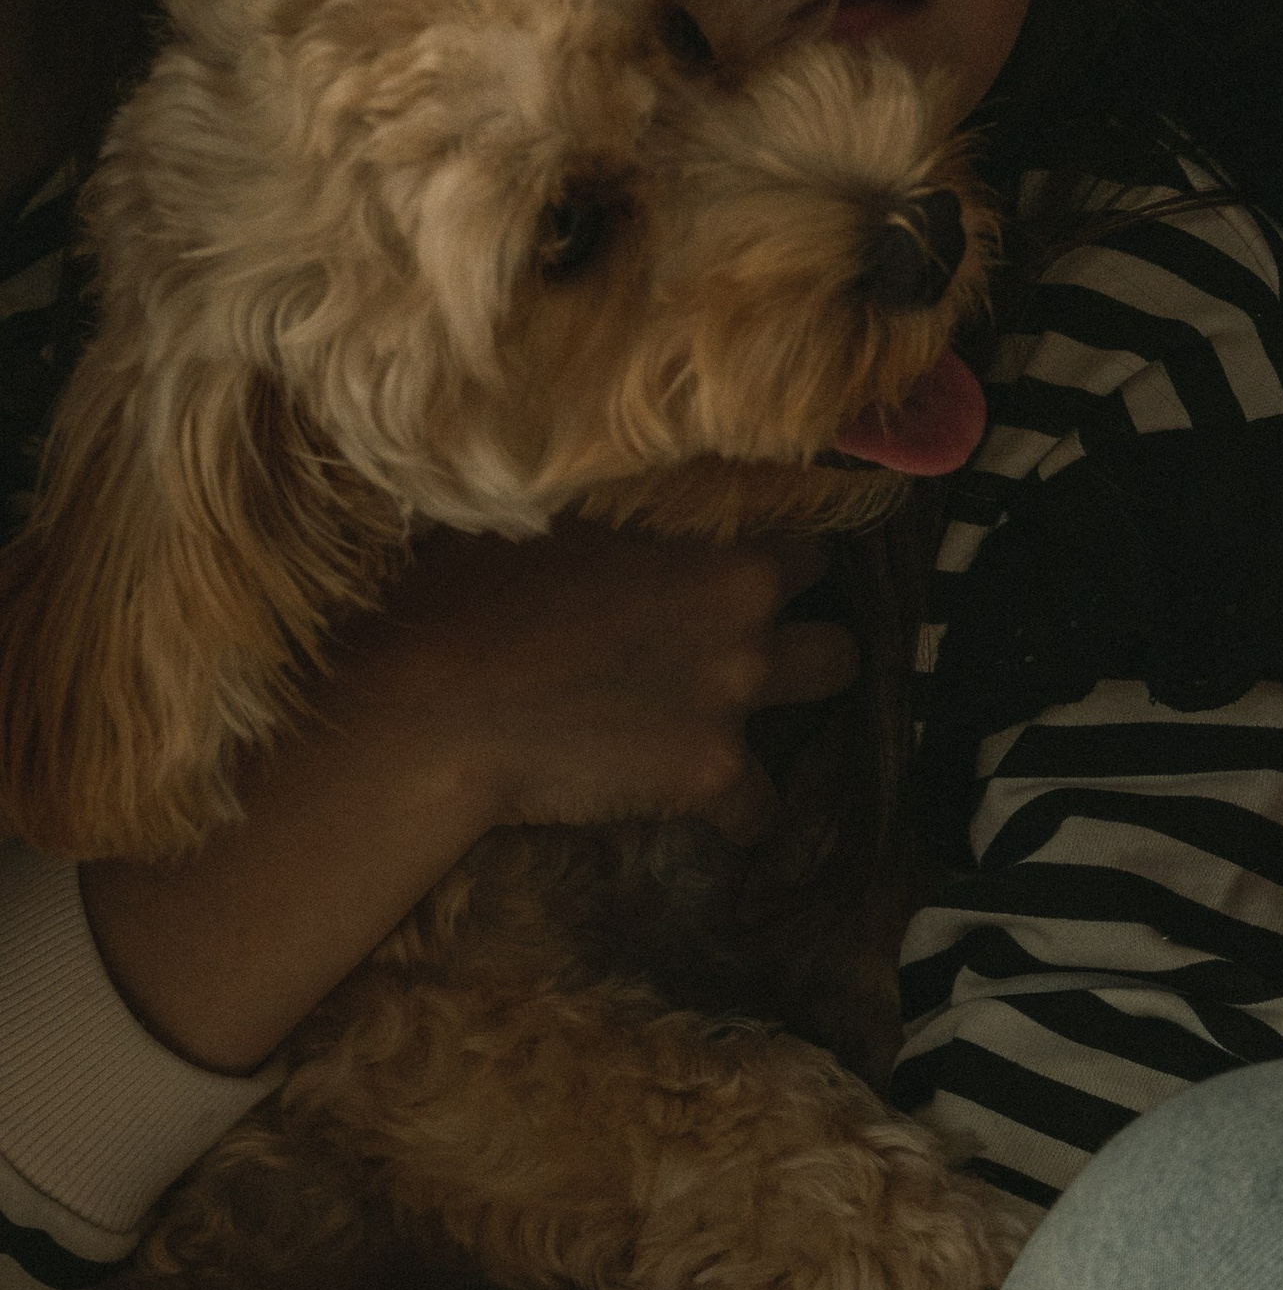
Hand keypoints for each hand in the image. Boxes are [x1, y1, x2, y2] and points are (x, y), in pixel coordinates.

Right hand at [80, 521, 861, 1069]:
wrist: (438, 702)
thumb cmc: (473, 592)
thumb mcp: (556, 515)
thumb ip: (628, 508)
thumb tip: (628, 478)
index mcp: (722, 552)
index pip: (810, 547)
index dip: (781, 567)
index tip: (757, 578)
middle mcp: (748, 623)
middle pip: (837, 636)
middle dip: (801, 643)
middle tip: (748, 654)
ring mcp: (733, 702)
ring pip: (820, 705)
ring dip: (786, 712)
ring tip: (740, 719)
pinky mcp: (706, 776)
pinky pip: (759, 808)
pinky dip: (738, 811)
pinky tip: (708, 810)